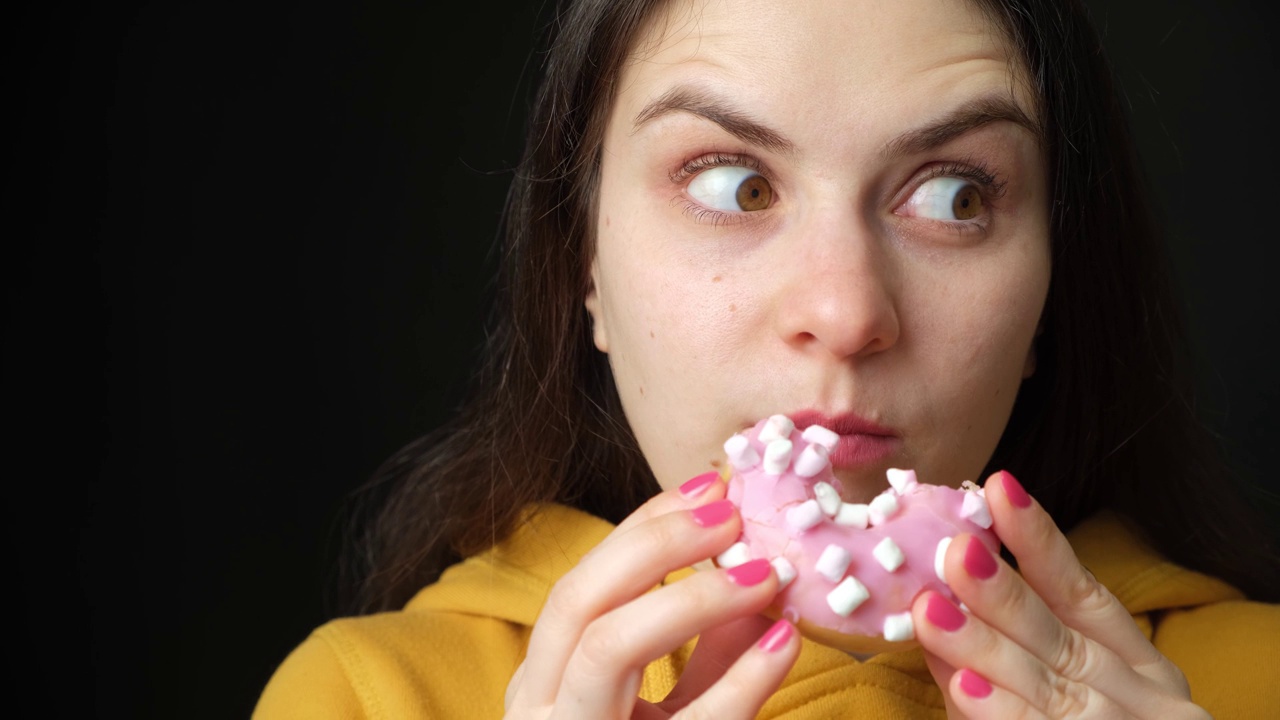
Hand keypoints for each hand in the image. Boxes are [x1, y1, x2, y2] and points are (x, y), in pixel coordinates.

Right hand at [503, 474, 800, 718]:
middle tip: (734, 514)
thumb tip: (757, 573)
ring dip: (688, 597)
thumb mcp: (668, 709)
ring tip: (764, 572)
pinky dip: (736, 680)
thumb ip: (703, 648)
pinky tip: (784, 644)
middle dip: (656, 545)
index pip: (586, 580)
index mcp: (545, 678)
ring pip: (603, 645)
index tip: (712, 485)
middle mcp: (538, 707)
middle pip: (579, 598)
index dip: (646, 525)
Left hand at [913, 471, 1208, 718]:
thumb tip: (940, 600)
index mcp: (1137, 668)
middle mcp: (1143, 702)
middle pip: (1060, 644)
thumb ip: (1018, 651)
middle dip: (1002, 595)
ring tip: (935, 612)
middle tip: (950, 552)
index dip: (1041, 542)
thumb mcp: (1084, 692)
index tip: (997, 488)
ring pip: (1052, 695)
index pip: (1085, 596)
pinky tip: (967, 695)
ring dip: (989, 652)